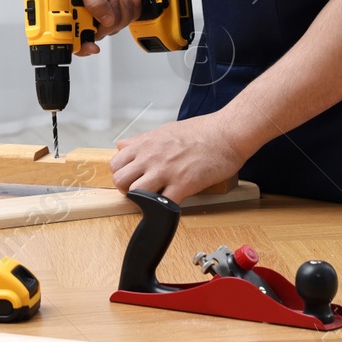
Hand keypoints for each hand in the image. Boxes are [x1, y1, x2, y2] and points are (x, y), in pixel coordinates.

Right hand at [71, 0, 144, 55]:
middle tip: (112, 2)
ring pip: (113, 28)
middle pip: (96, 32)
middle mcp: (83, 7)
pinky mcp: (116, 7)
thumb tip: (103, 19)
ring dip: (123, 13)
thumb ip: (93, 0)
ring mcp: (100, 8)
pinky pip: (125, 20)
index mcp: (69, 0)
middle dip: (110, 20)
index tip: (91, 45)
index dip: (79, 43)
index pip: (70, 31)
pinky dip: (132, 11)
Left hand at [111, 112, 250, 202]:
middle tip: (141, 192)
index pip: (115, 164)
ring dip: (142, 201)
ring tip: (155, 200)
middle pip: (120, 181)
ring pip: (135, 194)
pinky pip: (162, 205)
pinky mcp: (182, 185)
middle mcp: (151, 157)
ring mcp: (165, 171)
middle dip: (127, 190)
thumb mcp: (164, 131)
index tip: (131, 179)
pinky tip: (170, 205)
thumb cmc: (200, 131)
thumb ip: (141, 141)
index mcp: (145, 144)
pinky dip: (163, 210)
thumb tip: (122, 145)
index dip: (122, 174)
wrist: (226, 134)